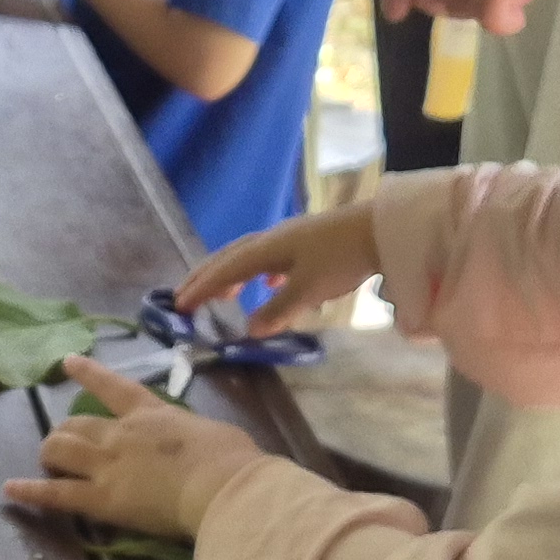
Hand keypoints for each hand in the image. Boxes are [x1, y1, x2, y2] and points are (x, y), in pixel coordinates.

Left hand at [3, 357, 275, 538]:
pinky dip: (31, 491)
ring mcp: (107, 465)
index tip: (67, 361)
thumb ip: (193, 436)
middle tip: (62, 443)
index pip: (113, 387)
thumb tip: (199, 445)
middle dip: (65, 432)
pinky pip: (57, 493)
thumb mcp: (213, 433)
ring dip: (50, 453)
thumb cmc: (232, 459)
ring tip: (46, 461)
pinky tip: (11, 489)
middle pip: (77, 424)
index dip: (88, 374)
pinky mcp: (101, 499)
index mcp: (152, 414)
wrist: (223, 487)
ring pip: (60, 450)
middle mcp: (121, 434)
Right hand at [177, 202, 386, 334]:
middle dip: (206, 277)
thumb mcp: (308, 290)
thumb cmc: (342, 259)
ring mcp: (289, 238)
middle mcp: (271, 240)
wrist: (381, 229)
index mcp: (266, 250)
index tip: (179, 306)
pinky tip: (267, 282)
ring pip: (249, 256)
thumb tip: (250, 330)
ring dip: (230, 274)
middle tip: (184, 295)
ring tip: (222, 294)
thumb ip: (278, 310)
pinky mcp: (307, 241)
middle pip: (229, 257)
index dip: (201, 288)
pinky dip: (259, 271)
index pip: (224, 271)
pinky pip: (271, 256)